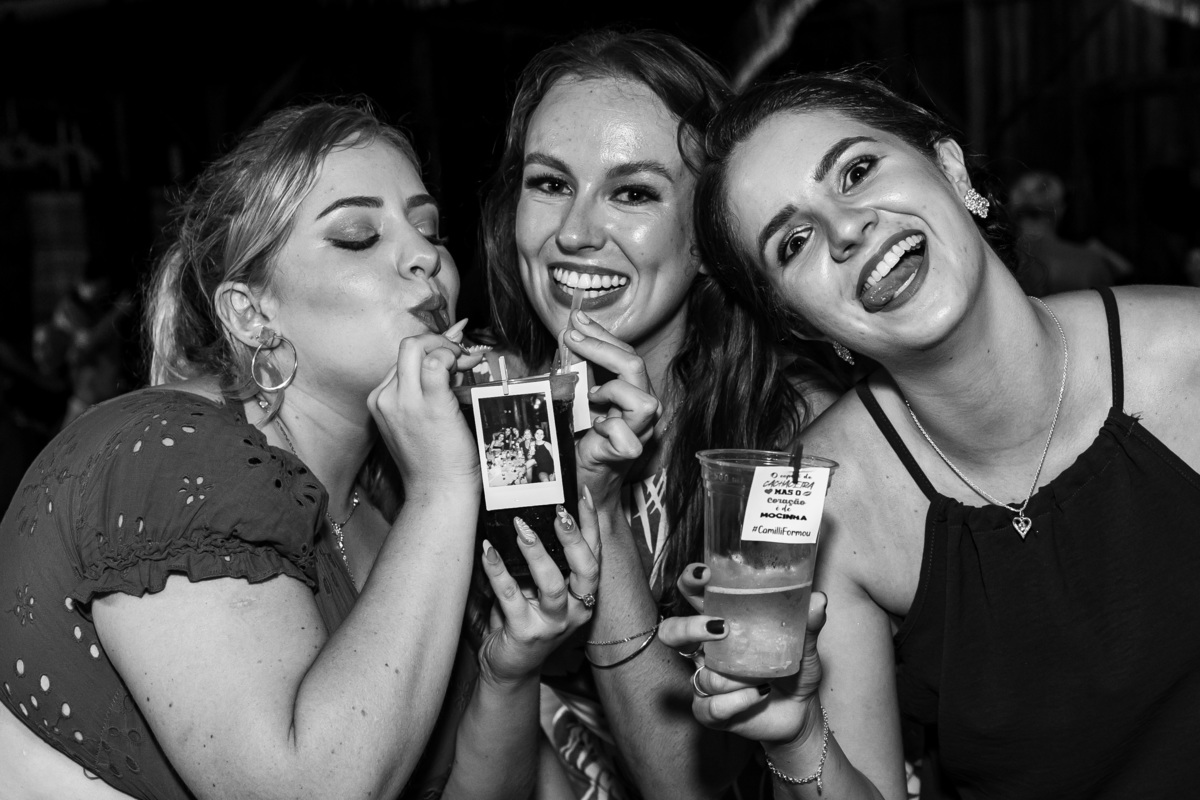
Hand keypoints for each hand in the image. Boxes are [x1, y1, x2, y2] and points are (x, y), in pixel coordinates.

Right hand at [367, 323, 483, 491]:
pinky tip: (464, 369)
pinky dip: (451, 357)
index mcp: (380, 400)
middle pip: (406, 346)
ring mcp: (403, 400)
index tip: (453, 359)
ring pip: (415, 347)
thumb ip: (427, 389)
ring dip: (445, 346)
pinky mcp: (427, 404)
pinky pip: (436, 362)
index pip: (403, 360)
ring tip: (464, 362)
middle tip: (458, 354)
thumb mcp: (418, 421)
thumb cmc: (435, 460)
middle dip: (436, 341)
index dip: (431, 352)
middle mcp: (386, 397)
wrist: (438, 491)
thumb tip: (448, 359)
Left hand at [476, 491, 601, 685]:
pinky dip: (498, 570)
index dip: (592, 525)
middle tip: (559, 512)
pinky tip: (487, 550)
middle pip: (587, 571)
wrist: (511, 667)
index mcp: (583, 594)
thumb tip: (528, 513)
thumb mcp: (540, 589)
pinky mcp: (526, 633)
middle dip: (574, 539)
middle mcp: (576, 610)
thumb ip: (543, 561)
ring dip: (537, 553)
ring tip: (522, 528)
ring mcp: (552, 624)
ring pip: (553, 586)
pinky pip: (511, 597)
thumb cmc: (526, 620)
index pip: (595, 554)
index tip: (584, 495)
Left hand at [563, 311, 659, 502]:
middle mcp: (643, 408)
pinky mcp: (629, 453)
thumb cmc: (579, 437)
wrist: (582, 479)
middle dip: (602, 347)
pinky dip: (608, 428)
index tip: (577, 320)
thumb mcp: (575, 397)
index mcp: (632, 390)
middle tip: (572, 338)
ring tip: (590, 397)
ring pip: (644, 401)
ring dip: (612, 393)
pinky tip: (594, 427)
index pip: (625, 353)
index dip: (602, 334)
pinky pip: (626, 437)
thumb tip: (566, 336)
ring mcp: (641, 431)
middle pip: (635, 366)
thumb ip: (576, 371)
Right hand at [658, 564, 827, 746]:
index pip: (694, 595)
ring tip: (764, 678)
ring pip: (704, 676)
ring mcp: (706, 680)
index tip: (703, 574)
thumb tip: (819, 600)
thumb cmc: (795, 670)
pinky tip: (760, 695)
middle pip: (673, 633)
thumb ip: (808, 624)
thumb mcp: (804, 645)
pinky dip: (738, 701)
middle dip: (688, 628)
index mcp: (722, 622)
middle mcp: (707, 650)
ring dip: (735, 679)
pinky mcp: (710, 711)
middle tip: (720, 628)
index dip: (689, 581)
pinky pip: (711, 707)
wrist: (800, 712)